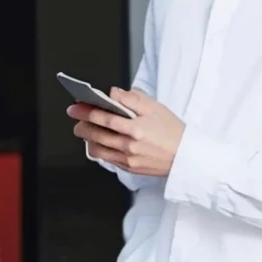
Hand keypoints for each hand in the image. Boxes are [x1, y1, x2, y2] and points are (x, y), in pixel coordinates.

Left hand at [67, 88, 184, 177]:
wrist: (186, 156)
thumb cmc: (173, 131)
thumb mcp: (156, 107)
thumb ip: (132, 98)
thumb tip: (113, 93)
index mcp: (136, 128)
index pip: (104, 118)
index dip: (86, 112)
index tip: (75, 107)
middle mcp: (130, 146)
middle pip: (96, 135)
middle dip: (81, 125)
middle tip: (76, 118)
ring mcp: (128, 159)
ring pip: (97, 149)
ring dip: (87, 139)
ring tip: (85, 130)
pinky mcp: (130, 168)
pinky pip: (107, 159)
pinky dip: (98, 150)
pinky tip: (98, 142)